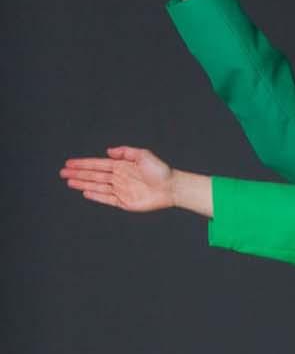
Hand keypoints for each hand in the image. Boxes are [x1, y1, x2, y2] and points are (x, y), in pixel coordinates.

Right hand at [61, 146, 175, 211]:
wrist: (172, 187)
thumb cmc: (160, 170)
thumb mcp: (144, 155)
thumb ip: (126, 152)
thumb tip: (108, 151)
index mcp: (122, 166)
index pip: (98, 164)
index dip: (83, 164)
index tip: (69, 163)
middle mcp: (119, 178)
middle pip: (94, 175)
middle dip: (78, 173)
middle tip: (62, 172)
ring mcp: (121, 190)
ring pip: (97, 186)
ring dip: (83, 183)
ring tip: (69, 181)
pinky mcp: (124, 202)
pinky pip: (106, 199)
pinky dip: (96, 195)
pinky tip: (85, 191)